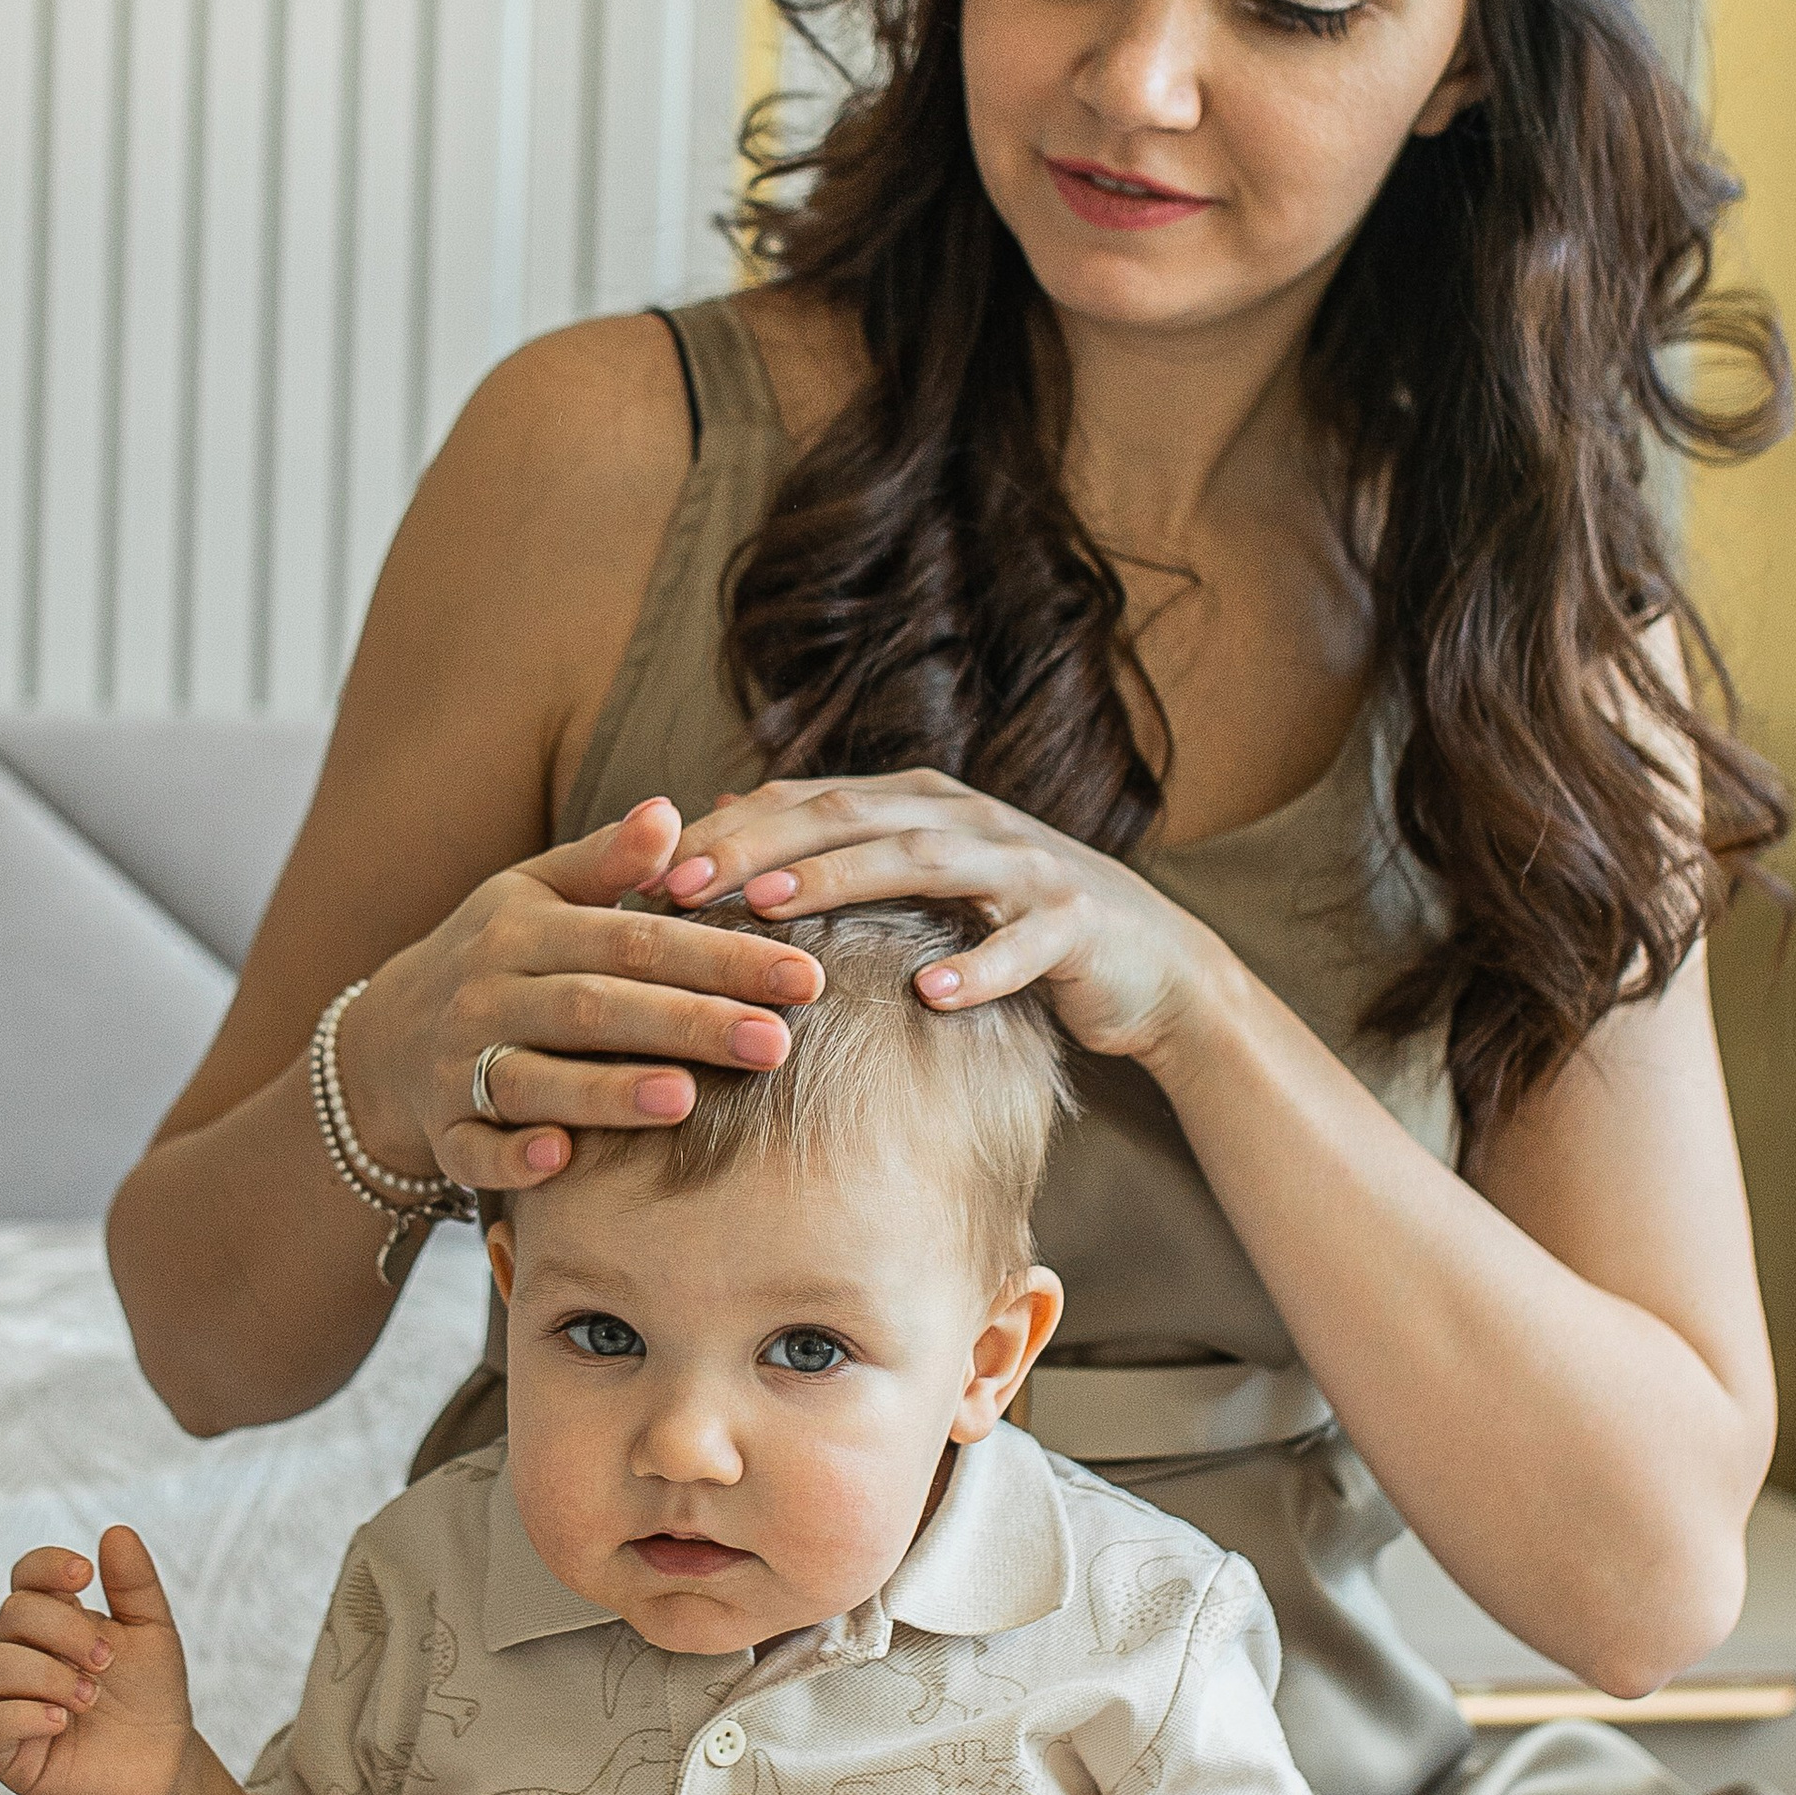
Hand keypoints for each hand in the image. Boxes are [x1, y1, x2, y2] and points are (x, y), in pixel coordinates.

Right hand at [0, 1528, 196, 1794]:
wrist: (163, 1765)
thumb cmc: (151, 1696)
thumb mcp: (154, 1634)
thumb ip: (135, 1585)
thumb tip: (115, 1531)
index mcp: (51, 1622)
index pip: (25, 1577)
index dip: (46, 1567)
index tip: (84, 1574)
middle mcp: (19, 1656)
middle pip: (12, 1614)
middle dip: (64, 1631)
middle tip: (108, 1661)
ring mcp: (6, 1703)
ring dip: (47, 1675)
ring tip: (91, 1697)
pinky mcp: (4, 1752)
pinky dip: (26, 1715)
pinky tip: (64, 1721)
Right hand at [342, 795, 823, 1201]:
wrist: (383, 1038)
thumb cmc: (494, 958)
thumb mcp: (537, 895)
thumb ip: (608, 861)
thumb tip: (670, 812)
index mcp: (524, 931)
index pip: (634, 941)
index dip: (719, 958)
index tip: (803, 976)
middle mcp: (489, 994)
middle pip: (595, 1009)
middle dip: (686, 1025)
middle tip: (774, 1044)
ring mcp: (458, 1066)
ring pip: (535, 1078)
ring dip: (605, 1091)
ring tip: (684, 1099)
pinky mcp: (442, 1132)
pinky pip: (474, 1149)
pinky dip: (511, 1156)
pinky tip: (560, 1158)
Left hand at [643, 770, 1228, 1064]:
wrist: (1150, 960)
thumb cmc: (1014, 925)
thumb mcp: (923, 877)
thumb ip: (838, 847)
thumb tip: (728, 819)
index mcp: (918, 803)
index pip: (804, 800)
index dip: (726, 827)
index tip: (646, 866)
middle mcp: (966, 817)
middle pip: (845, 816)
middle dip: (757, 845)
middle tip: (679, 884)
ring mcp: (1024, 865)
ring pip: (922, 860)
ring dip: (842, 881)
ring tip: (772, 911)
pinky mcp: (1075, 923)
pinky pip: (1023, 946)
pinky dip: (980, 967)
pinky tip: (932, 994)